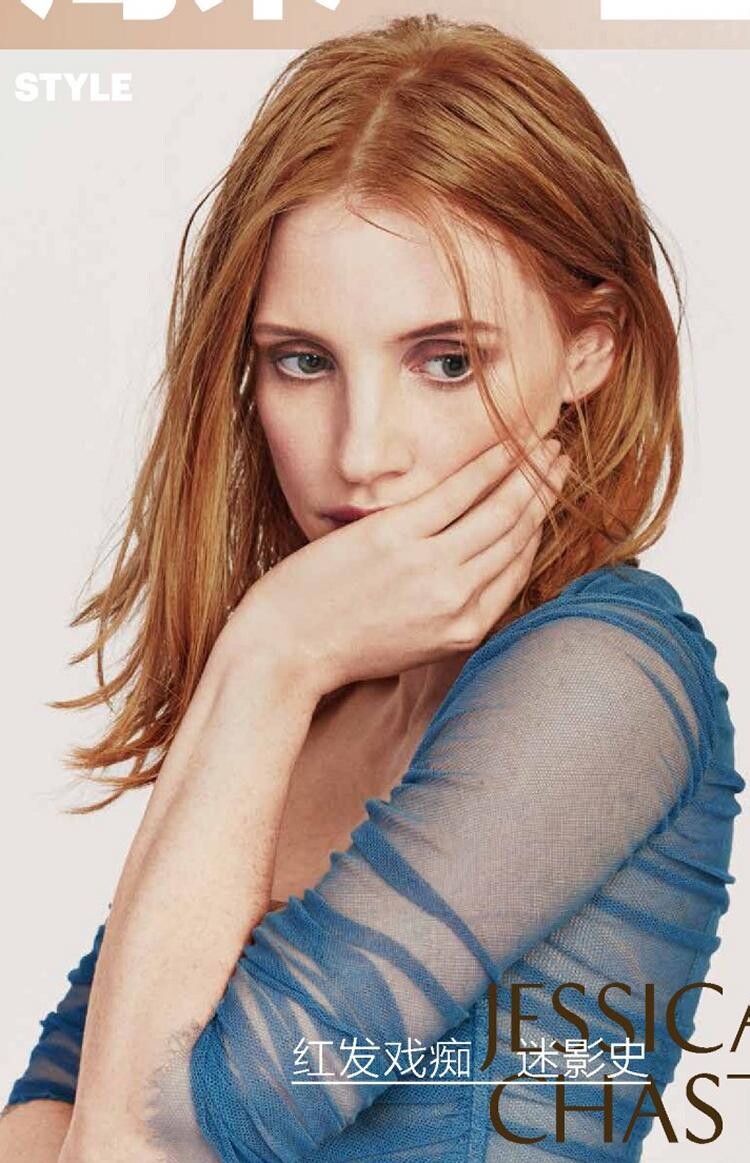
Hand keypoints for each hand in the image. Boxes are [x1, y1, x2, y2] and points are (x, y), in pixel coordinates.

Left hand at [230, 437, 570, 694]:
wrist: (286, 652)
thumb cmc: (340, 647)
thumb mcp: (411, 648)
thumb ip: (448, 615)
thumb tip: (472, 579)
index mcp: (464, 629)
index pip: (516, 568)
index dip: (537, 527)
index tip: (545, 498)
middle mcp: (458, 599)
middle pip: (517, 534)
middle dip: (545, 492)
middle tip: (561, 461)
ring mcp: (430, 566)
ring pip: (500, 510)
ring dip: (529, 472)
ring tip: (546, 445)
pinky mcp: (398, 537)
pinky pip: (459, 492)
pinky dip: (490, 464)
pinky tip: (507, 444)